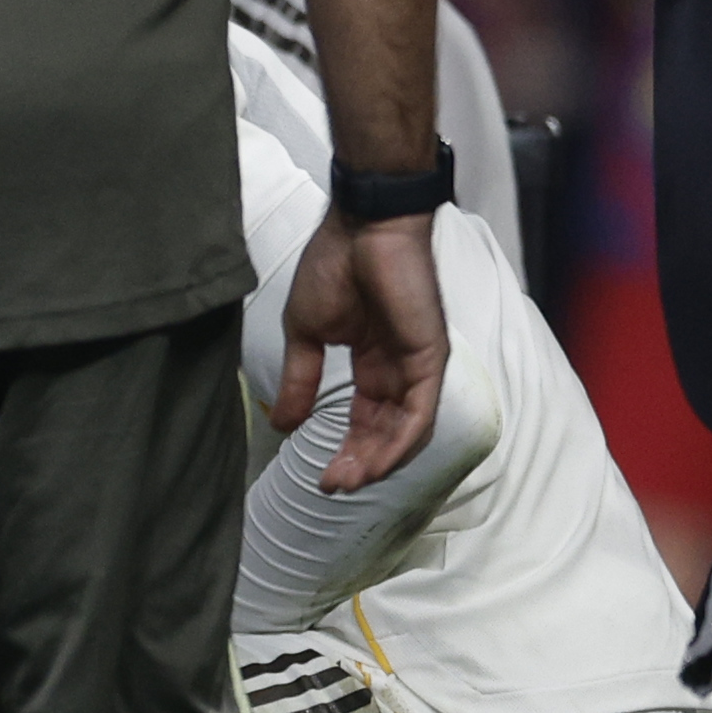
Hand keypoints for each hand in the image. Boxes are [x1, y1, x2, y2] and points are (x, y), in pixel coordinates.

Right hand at [273, 206, 448, 489]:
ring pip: (405, 428)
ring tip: (349, 480)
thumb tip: (281, 423)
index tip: (319, 474)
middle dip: (359, 461)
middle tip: (332, 485)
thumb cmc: (333, 266)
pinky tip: (376, 462)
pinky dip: (400, 442)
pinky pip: (420, 412)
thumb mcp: (307, 333)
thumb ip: (301, 379)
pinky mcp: (430, 358)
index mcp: (372, 361)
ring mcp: (418, 364)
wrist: (363, 227)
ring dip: (379, 459)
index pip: (363, 416)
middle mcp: (398, 368)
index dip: (343, 447)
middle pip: (384, 429)